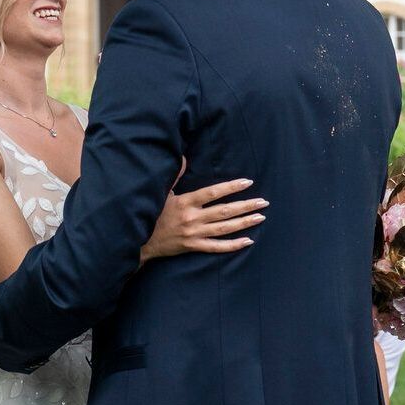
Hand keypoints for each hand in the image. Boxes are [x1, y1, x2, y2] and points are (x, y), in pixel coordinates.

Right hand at [143, 175, 265, 261]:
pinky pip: (216, 247)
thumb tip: (184, 157)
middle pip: (224, 211)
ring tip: (260, 217)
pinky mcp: (193, 246)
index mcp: (185, 202)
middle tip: (263, 202)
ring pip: (224, 228)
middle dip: (246, 206)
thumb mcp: (162, 192)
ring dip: (244, 223)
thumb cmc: (153, 213)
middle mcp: (192, 218)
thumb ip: (176, 175)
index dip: (231, 187)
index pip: (213, 193)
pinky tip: (247, 241)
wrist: (141, 240)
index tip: (247, 183)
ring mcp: (194, 233)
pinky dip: (233, 245)